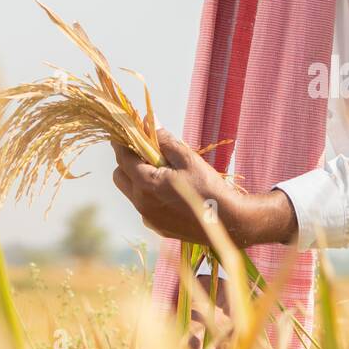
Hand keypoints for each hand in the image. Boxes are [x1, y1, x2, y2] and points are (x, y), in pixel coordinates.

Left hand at [110, 128, 298, 248]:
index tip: (125, 131)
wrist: (229, 222)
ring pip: (132, 192)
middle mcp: (142, 203)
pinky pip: (145, 206)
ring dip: (138, 179)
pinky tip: (172, 193)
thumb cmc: (210, 188)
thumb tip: (149, 121)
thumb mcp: (188, 158)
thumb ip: (164, 140)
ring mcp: (149, 217)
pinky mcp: (158, 227)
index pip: (122, 157)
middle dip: (127, 161)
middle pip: (120, 176)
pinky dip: (150, 195)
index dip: (122, 142)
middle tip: (147, 152)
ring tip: (163, 172)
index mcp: (146, 184)